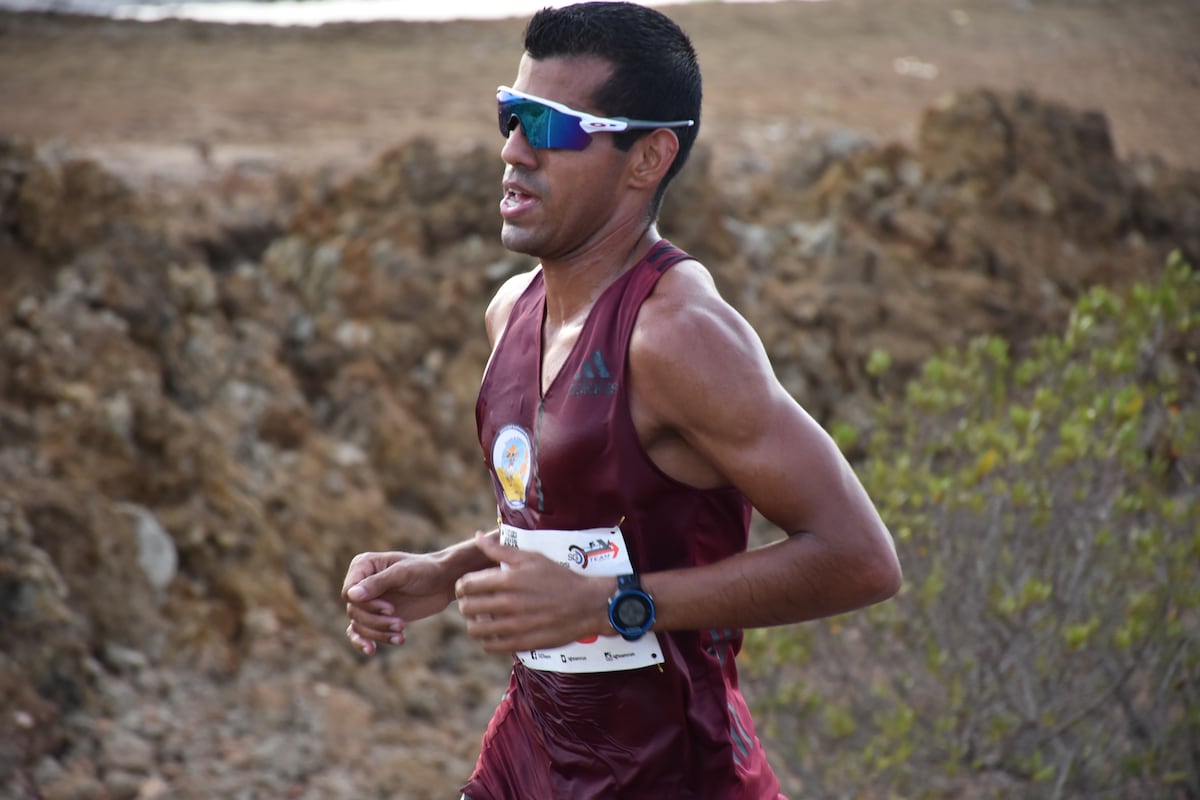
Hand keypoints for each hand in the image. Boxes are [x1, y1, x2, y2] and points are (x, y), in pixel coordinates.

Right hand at [342, 551, 455, 654]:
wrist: (443, 582)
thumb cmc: (425, 570)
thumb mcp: (403, 573)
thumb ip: (377, 583)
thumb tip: (351, 596)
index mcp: (363, 566)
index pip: (349, 593)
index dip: (366, 605)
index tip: (390, 609)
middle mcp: (361, 584)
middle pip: (354, 611)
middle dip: (376, 621)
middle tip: (400, 624)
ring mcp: (368, 601)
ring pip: (358, 625)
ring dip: (378, 633)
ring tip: (400, 633)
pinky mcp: (376, 617)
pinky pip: (360, 633)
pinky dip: (365, 642)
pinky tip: (373, 650)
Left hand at [454, 533, 612, 653]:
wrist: (587, 604)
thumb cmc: (559, 577)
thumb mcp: (532, 557)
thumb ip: (501, 549)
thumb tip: (477, 537)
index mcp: (508, 580)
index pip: (467, 585)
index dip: (462, 586)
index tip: (467, 586)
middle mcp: (508, 604)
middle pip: (467, 608)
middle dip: (465, 604)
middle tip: (473, 602)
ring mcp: (514, 626)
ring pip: (475, 630)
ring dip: (474, 623)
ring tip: (482, 618)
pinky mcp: (521, 643)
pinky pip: (490, 646)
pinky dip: (487, 639)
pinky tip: (495, 632)